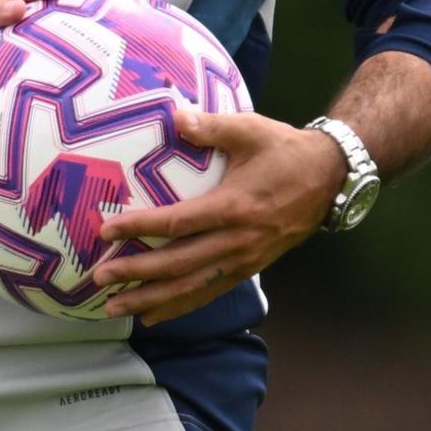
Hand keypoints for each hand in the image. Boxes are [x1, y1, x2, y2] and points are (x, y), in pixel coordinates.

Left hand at [94, 110, 345, 322]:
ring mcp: (245, 259)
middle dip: (137, 274)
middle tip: (99, 279)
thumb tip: (174, 115)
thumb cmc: (286, 150)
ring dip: (152, 300)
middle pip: (179, 264)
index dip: (139, 228)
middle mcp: (238, 241)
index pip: (177, 223)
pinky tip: (153, 315)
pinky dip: (180, 306)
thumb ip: (211, 126)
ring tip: (116, 309)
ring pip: (192, 287)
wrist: (331, 177)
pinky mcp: (250, 268)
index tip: (106, 231)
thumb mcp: (251, 130)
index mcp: (234, 207)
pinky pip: (210, 292)